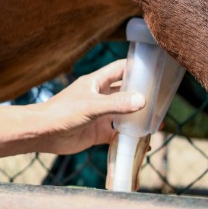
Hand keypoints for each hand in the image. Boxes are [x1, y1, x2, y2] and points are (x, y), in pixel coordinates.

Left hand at [0, 60, 144, 164]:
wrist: (43, 134)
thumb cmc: (62, 113)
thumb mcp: (92, 106)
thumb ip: (117, 104)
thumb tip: (143, 100)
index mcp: (96, 83)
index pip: (121, 69)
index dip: (138, 67)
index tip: (157, 69)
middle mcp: (100, 97)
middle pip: (126, 92)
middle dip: (143, 96)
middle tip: (164, 100)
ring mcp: (100, 115)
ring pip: (124, 114)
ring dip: (139, 118)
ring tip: (158, 122)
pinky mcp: (98, 132)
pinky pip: (119, 133)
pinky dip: (131, 137)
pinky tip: (144, 141)